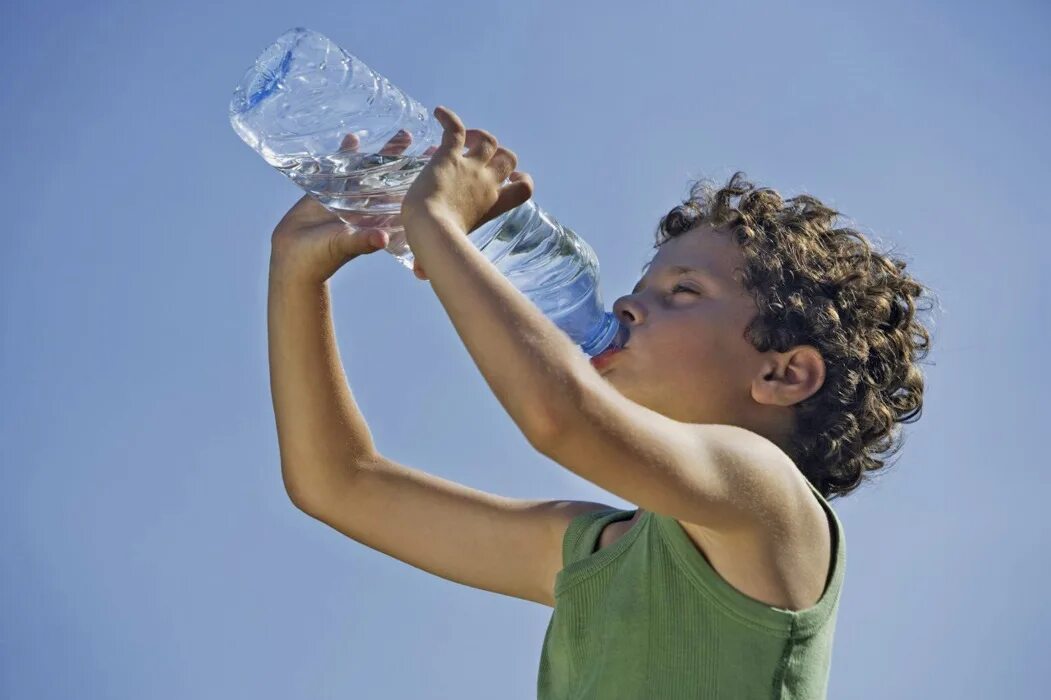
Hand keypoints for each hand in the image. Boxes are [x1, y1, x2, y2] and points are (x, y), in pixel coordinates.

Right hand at [269, 131, 437, 284]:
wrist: (294, 257)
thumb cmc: (321, 258)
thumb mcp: (343, 246)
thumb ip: (362, 241)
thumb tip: (382, 238)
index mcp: (377, 221)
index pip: (404, 198)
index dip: (420, 184)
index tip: (437, 166)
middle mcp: (368, 208)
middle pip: (393, 180)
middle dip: (408, 162)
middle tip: (428, 142)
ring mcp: (349, 199)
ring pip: (372, 170)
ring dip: (385, 153)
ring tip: (403, 133)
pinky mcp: (328, 192)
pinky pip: (341, 168)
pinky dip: (347, 153)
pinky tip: (353, 136)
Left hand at [401, 106, 533, 257]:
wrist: (431, 231)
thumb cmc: (438, 248)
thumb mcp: (445, 252)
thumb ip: (433, 263)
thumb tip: (421, 276)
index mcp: (492, 206)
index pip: (524, 189)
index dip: (521, 178)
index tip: (511, 177)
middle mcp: (487, 184)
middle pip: (509, 157)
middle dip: (499, 152)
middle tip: (479, 156)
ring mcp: (470, 168)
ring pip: (487, 139)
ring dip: (478, 134)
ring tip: (463, 136)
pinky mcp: (449, 157)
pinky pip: (455, 128)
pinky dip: (447, 117)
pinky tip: (436, 113)